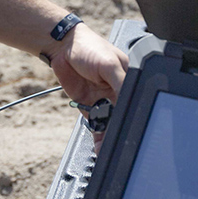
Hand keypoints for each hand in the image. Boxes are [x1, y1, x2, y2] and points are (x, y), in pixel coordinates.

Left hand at [41, 24, 128, 150]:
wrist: (62, 48)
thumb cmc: (89, 48)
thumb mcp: (109, 64)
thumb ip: (120, 82)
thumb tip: (130, 101)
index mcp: (128, 80)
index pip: (135, 101)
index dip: (133, 115)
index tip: (132, 128)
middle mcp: (117, 92)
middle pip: (123, 116)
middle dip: (123, 130)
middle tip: (122, 143)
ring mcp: (103, 101)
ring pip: (111, 124)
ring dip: (111, 138)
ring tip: (111, 150)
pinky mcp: (89, 107)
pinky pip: (97, 126)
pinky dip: (99, 138)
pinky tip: (102, 148)